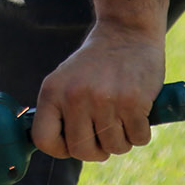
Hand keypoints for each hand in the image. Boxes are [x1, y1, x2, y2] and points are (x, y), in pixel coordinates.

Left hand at [31, 23, 164, 162]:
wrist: (127, 32)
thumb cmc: (97, 64)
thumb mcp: (66, 81)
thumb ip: (59, 113)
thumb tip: (61, 150)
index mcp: (52, 92)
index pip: (44, 140)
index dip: (61, 149)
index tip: (75, 142)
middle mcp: (75, 96)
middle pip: (82, 151)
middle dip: (98, 150)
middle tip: (105, 133)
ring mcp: (104, 100)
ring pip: (114, 148)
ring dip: (122, 140)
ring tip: (122, 117)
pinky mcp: (133, 101)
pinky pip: (138, 139)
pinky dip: (141, 132)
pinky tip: (138, 111)